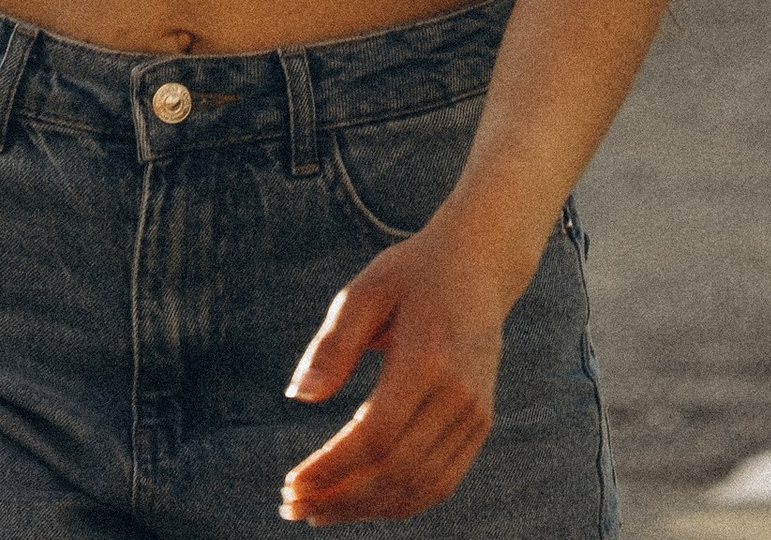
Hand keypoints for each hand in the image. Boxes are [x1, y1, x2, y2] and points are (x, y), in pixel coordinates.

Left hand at [280, 216, 516, 522]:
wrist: (479, 262)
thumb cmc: (412, 274)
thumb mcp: (367, 289)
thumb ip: (333, 343)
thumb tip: (299, 396)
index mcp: (428, 358)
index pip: (375, 436)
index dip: (330, 468)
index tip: (290, 483)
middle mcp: (459, 393)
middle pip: (396, 471)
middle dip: (340, 499)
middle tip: (294, 506)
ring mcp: (475, 412)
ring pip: (419, 487)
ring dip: (365, 509)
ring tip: (319, 509)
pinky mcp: (480, 423)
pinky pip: (441, 482)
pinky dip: (400, 502)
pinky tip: (361, 501)